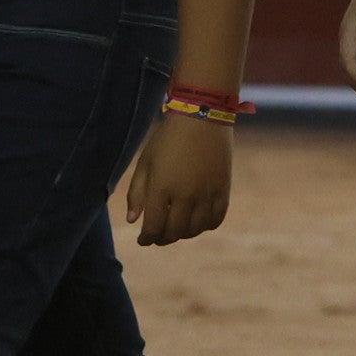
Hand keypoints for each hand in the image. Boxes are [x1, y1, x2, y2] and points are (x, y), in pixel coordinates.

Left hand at [126, 111, 233, 246]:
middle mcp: (185, 194)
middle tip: (158, 237)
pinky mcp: (223, 188)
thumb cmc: (168, 138)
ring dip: (184, 234)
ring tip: (177, 229)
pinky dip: (206, 226)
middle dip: (163, 239)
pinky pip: (216, 219)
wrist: (202, 116)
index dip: (146, 239)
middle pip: (174, 232)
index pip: (153, 228)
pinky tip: (198, 222)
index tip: (142, 239)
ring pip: (195, 229)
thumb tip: (133, 220)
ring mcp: (206, 193)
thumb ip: (137, 193)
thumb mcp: (146, 162)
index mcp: (161, 188)